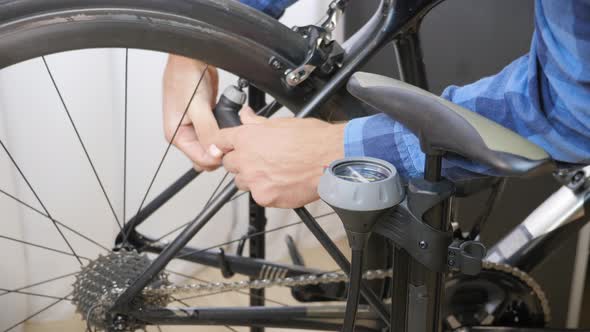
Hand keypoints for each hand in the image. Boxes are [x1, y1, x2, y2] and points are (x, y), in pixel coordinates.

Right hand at [163, 55, 222, 170]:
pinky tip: (229, 120)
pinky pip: (217, 132)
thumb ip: (207, 131)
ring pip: (214, 144)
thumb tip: (214, 152)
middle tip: (231, 137)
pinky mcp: (206, 118)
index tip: (228, 148)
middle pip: (207, 155)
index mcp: (176, 134)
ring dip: (223, 138)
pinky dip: (225, 129)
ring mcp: (196, 126)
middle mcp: (185, 133)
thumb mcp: (197, 107)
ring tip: (230, 125)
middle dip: (220, 148)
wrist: (192, 58)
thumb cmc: (185, 76)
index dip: (216, 156)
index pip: (199, 160)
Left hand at [210, 109, 345, 207]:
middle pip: (229, 164)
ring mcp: (254, 180)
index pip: (220, 141)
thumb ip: (257, 122)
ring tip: (273, 172)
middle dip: (240, 161)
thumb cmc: (312, 139)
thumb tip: (245, 114)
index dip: (224, 144)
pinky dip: (267, 191)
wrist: (331, 159)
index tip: (227, 147)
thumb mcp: (281, 123)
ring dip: (251, 178)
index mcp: (247, 137)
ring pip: (241, 182)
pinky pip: (258, 196)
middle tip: (260, 160)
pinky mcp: (265, 197)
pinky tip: (282, 183)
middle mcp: (246, 159)